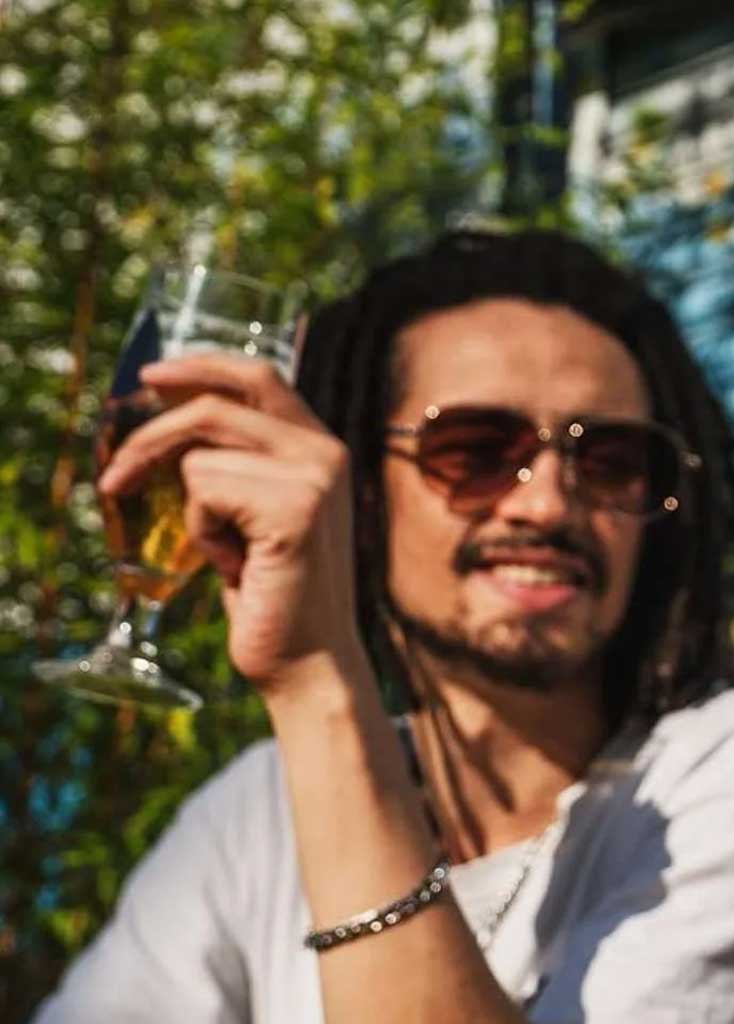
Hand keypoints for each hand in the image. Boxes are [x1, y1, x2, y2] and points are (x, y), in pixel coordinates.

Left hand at [97, 354, 365, 692]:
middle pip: (215, 404)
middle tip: (117, 476)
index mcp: (322, 446)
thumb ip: (236, 461)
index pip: (259, 374)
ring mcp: (314, 475)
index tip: (151, 377)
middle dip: (152, 435)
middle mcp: (325, 450)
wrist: (307, 658)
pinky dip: (202, 532)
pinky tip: (237, 564)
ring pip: (201, 456)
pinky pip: (204, 491)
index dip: (201, 366)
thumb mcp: (253, 511)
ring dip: (193, 509)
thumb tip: (170, 415)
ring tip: (227, 549)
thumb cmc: (273, 590)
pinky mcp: (294, 507)